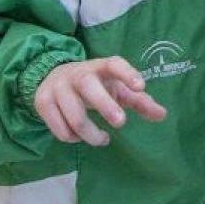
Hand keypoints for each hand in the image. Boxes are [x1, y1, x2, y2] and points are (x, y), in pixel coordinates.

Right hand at [34, 56, 167, 146]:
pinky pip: (60, 129)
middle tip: (121, 123)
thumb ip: (139, 101)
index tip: (141, 87)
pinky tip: (80, 136)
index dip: (128, 74)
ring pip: (75, 118)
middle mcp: (77, 74)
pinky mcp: (42, 103)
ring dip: (92, 134)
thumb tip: (162, 115)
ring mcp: (57, 88)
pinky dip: (73, 138)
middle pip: (90, 89)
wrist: (52, 77)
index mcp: (100, 67)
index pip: (114, 64)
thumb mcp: (117, 89)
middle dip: (106, 107)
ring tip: (103, 139)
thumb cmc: (95, 85)